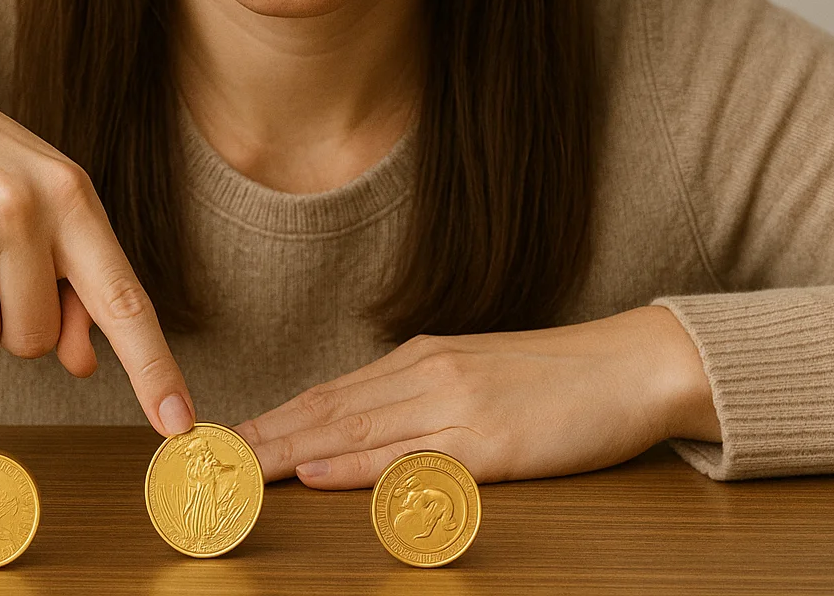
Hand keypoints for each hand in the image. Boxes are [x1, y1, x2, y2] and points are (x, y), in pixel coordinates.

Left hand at [232, 305, 718, 488]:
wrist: (635, 363)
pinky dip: (354, 467)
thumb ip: (420, 401)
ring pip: (351, 432)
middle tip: (198, 461)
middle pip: (323, 412)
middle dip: (258, 438)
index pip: (327, 396)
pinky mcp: (491, 441)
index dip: (269, 421)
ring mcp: (456, 406)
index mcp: (421, 360)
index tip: (220, 442)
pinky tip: (315, 474)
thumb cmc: (560, 378)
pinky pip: (409, 457)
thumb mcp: (478, 378)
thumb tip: (361, 434)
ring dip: (284, 453)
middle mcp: (427, 375)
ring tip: (231, 469)